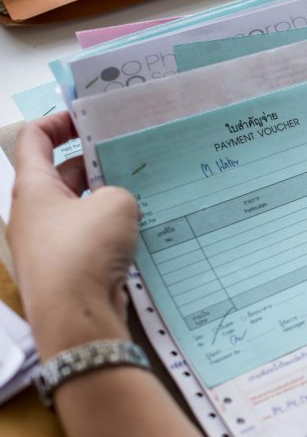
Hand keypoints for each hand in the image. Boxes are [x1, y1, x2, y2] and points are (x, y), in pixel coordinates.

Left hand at [6, 113, 138, 358]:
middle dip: (93, 162)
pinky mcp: (66, 270)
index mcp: (32, 188)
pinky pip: (88, 238)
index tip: (90, 117)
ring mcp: (48, 244)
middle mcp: (33, 214)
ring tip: (142, 191)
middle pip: (60, 174)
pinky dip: (109, 229)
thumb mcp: (116, 204)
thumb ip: (118, 191)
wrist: (77, 319)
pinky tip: (139, 230)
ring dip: (106, 198)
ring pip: (78, 208)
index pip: (34, 138)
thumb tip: (116, 203)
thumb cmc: (85, 252)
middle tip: (129, 154)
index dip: (59, 121)